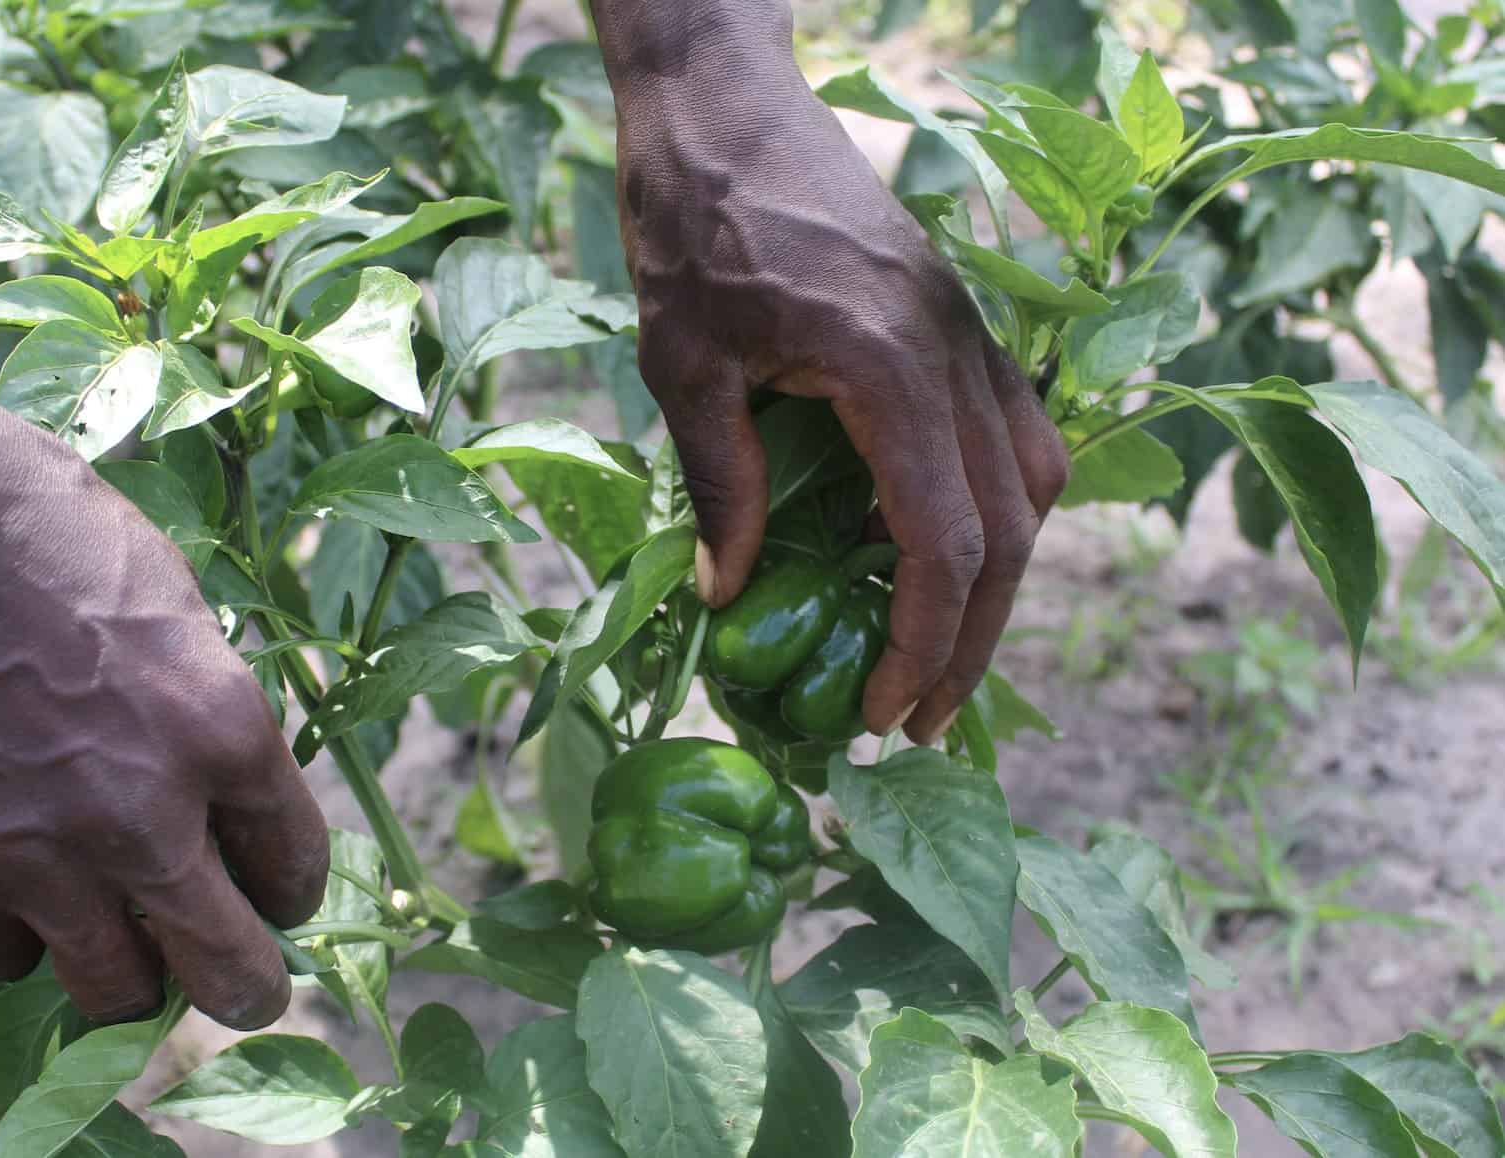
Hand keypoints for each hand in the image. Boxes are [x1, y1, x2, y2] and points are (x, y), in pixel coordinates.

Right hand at [0, 389, 328, 1027]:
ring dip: (130, 977)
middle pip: (229, 966)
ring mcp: (38, 855)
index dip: (289, 890)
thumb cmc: (31, 518)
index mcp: (222, 727)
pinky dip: (14, 938)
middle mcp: (147, 812)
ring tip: (122, 953)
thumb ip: (202, 702)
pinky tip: (11, 894)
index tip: (275, 899)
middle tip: (241, 987)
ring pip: (116, 991)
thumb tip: (217, 778)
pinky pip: (1, 960)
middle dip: (245, 985)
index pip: (292, 861)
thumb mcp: (168, 594)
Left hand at [610, 54, 1067, 743]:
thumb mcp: (681, 364)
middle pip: (1010, 531)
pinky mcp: (960, 321)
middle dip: (972, 641)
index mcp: (893, 365)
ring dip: (998, 581)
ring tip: (937, 651)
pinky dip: (999, 506)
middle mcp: (957, 352)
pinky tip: (945, 548)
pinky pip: (1017, 431)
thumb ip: (720, 483)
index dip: (924, 644)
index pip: (945, 543)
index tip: (882, 711)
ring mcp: (971, 332)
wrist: (725, 103)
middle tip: (918, 717)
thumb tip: (728, 597)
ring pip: (1032, 482)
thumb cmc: (692, 221)